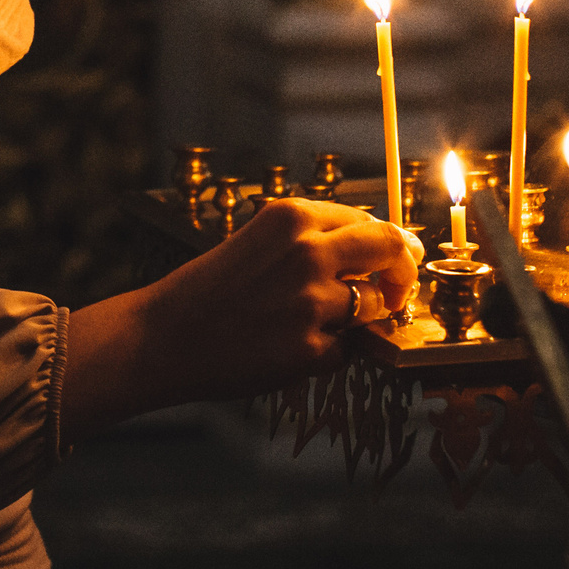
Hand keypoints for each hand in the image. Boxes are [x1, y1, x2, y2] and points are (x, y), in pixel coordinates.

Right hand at [62, 199, 419, 436]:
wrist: (164, 336)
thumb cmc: (208, 288)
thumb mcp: (256, 240)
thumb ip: (308, 239)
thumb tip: (371, 247)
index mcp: (291, 217)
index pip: (371, 221)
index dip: (392, 242)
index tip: (402, 254)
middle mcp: (308, 253)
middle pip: (391, 251)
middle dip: (405, 269)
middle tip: (401, 286)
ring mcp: (312, 304)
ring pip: (374, 306)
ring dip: (360, 317)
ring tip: (319, 323)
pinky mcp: (310, 350)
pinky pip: (346, 350)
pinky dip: (330, 351)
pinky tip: (291, 348)